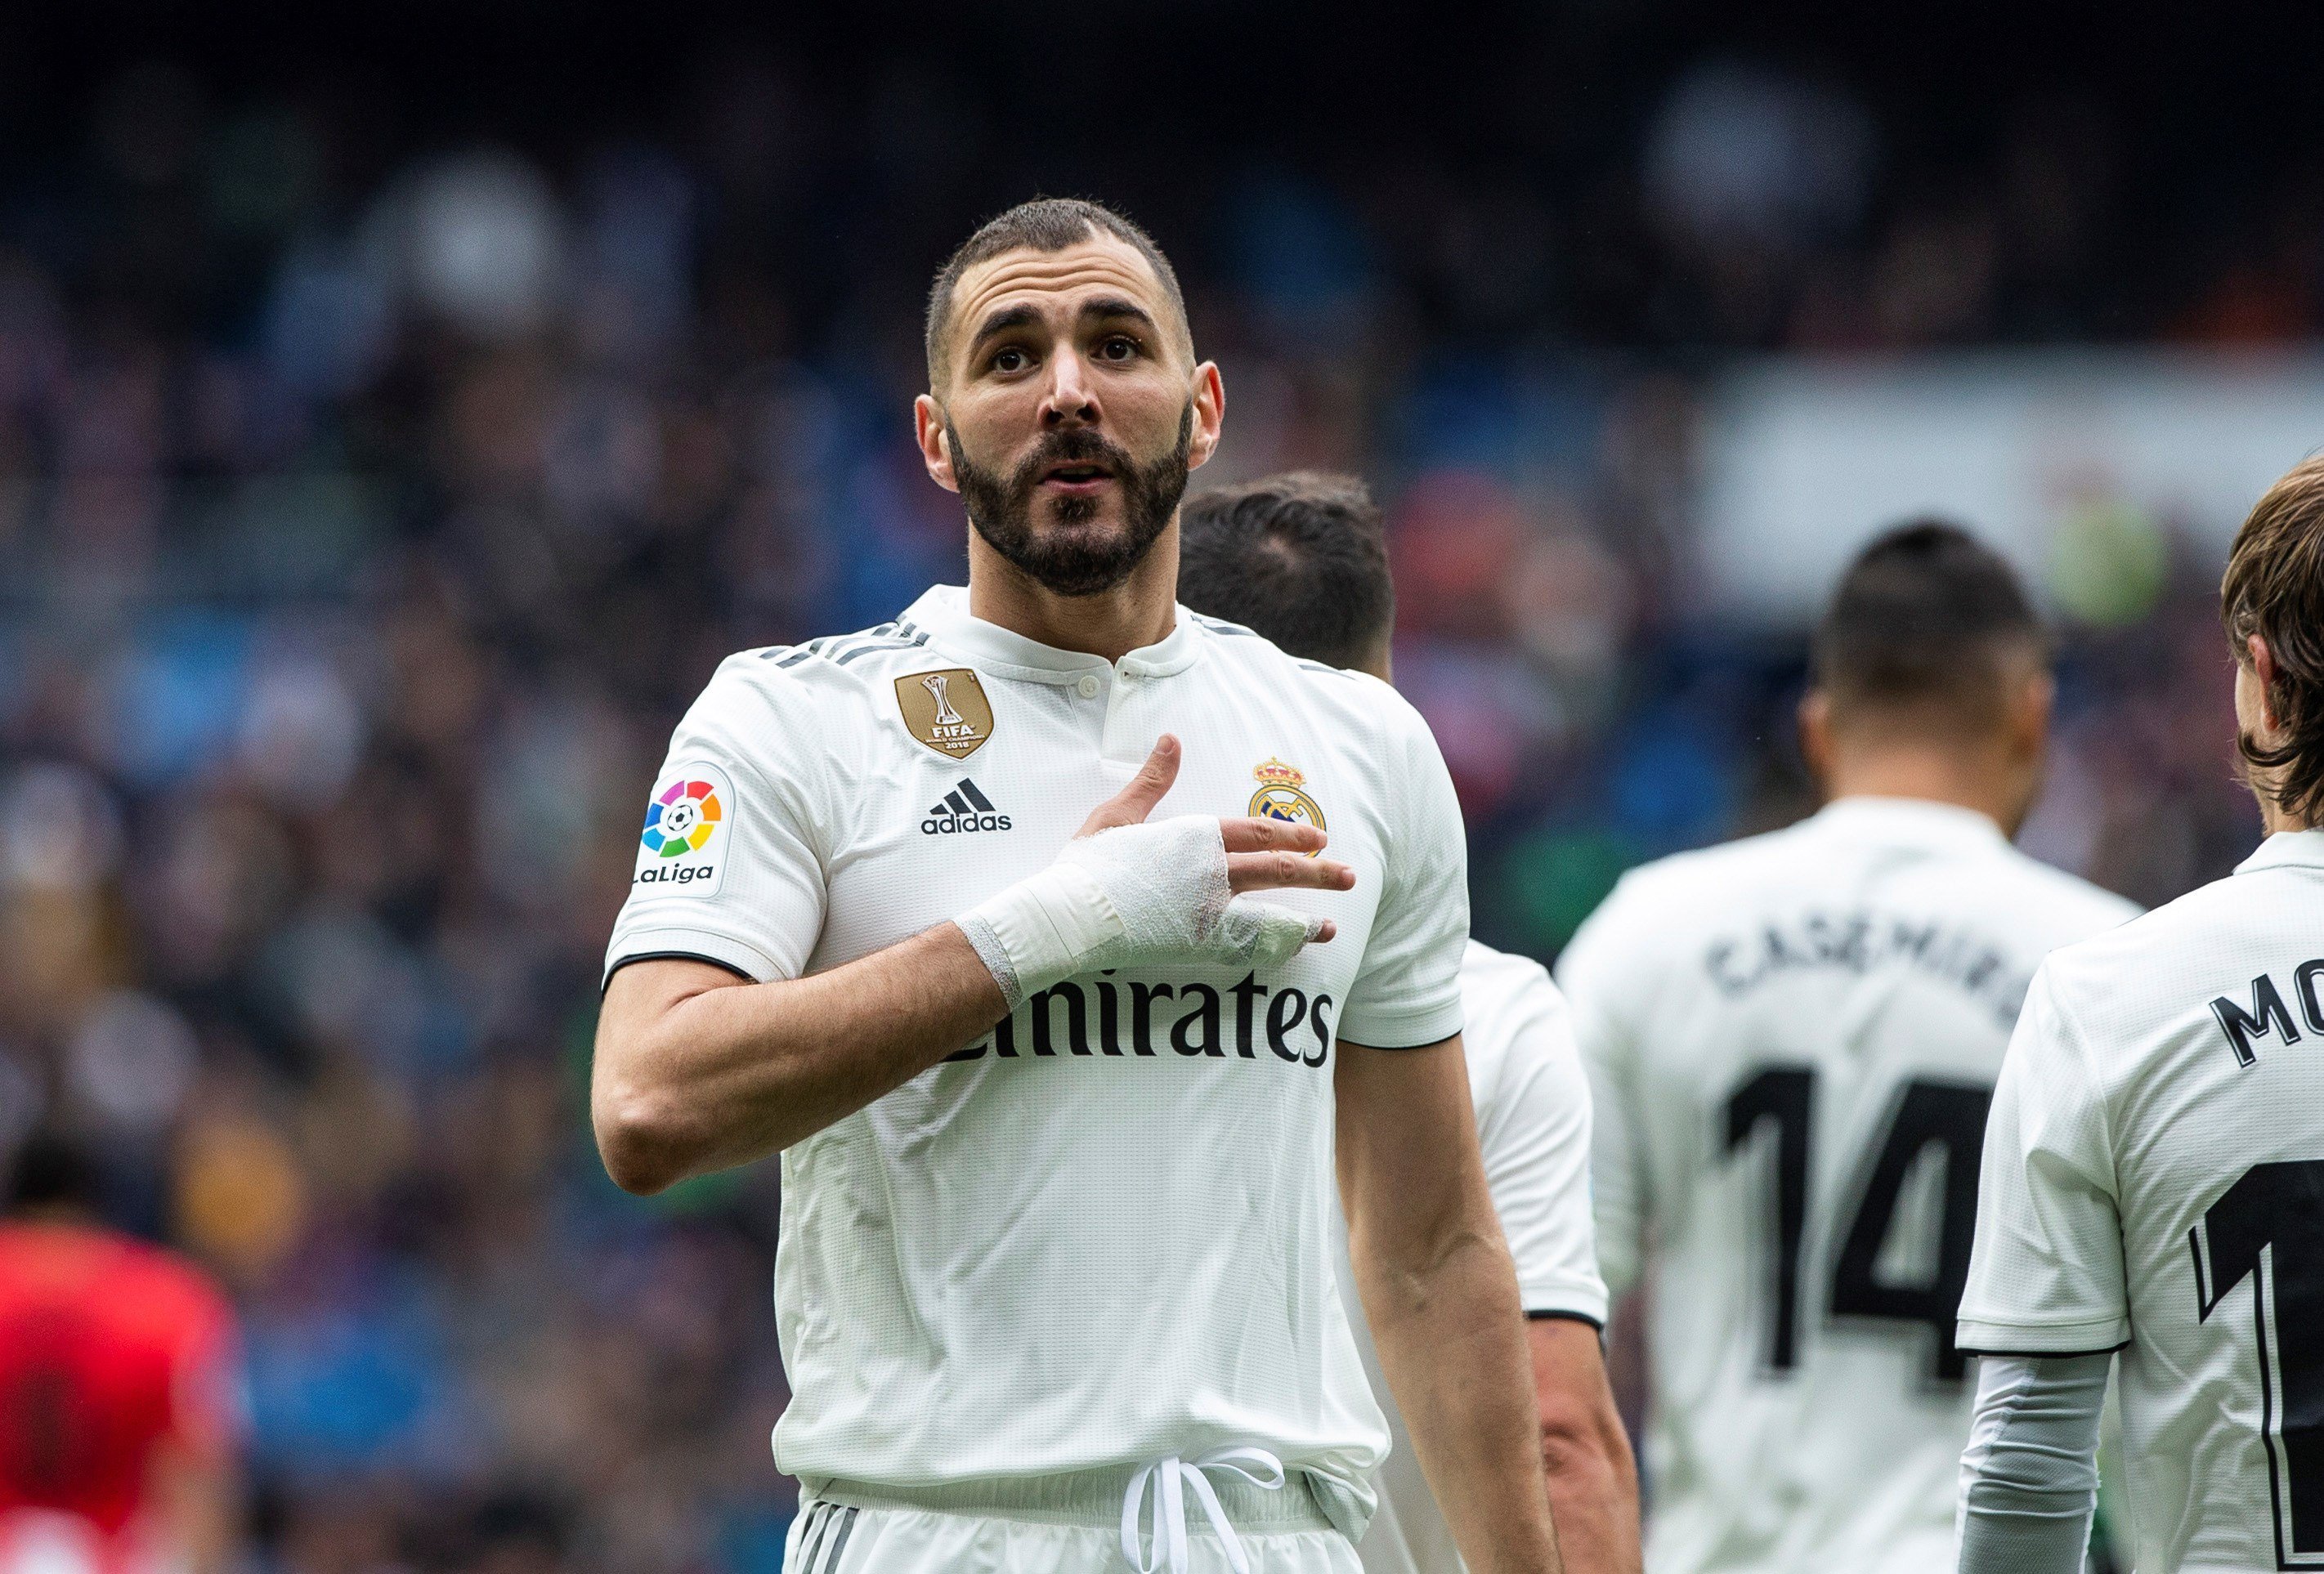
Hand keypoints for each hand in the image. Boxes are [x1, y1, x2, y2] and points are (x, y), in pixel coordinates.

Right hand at [1077, 735, 1351, 940]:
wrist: (1070, 916)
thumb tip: (1173, 738)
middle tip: (1347, 874)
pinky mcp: (1196, 945)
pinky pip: (1247, 947)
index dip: (1291, 834)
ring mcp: (1206, 913)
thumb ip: (1152, 780)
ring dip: (1305, 917)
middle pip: (1276, 870)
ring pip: (1270, 912)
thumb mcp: (1118, 814)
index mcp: (1193, 838)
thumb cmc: (1087, 864)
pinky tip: (1292, 952)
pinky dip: (1274, 949)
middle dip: (1316, 871)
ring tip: (1333, 923)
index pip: (1256, 832)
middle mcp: (1209, 873)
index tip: (1318, 838)